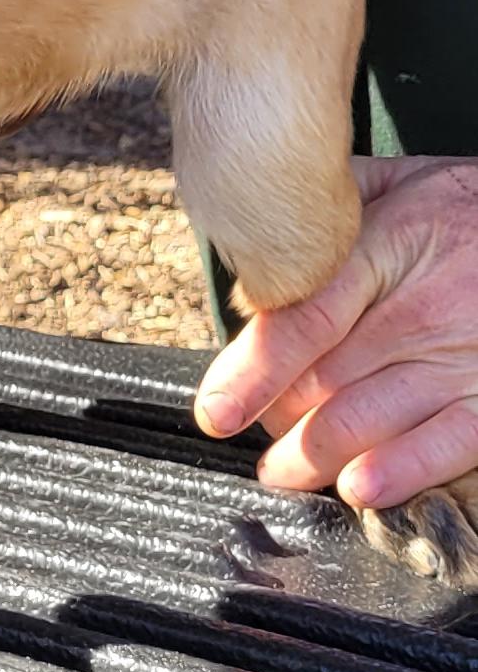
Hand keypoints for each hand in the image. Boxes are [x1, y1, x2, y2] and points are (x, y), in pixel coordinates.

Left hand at [194, 156, 477, 513]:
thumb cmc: (465, 209)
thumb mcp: (395, 184)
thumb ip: (325, 214)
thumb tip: (254, 254)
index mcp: (387, 247)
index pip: (306, 320)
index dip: (253, 374)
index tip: (217, 412)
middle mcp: (422, 308)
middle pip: (322, 384)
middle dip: (275, 418)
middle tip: (257, 427)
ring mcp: (460, 357)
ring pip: (365, 423)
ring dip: (312, 458)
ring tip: (284, 469)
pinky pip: (444, 445)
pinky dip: (396, 474)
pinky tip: (359, 488)